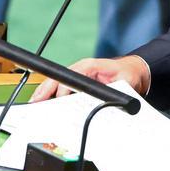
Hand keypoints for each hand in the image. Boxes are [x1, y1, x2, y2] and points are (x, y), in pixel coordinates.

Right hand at [29, 56, 151, 101]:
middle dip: (45, 90)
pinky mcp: (80, 82)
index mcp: (91, 66)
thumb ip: (115, 91)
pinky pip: (63, 87)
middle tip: (34, 102)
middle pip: (59, 78)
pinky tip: (45, 104)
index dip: (63, 88)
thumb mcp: (125, 83)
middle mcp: (82, 69)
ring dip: (46, 93)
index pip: (72, 76)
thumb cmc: (130, 74)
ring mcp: (80, 75)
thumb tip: (106, 102)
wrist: (136, 71)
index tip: (57, 100)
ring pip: (57, 82)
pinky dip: (53, 95)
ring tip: (34, 104)